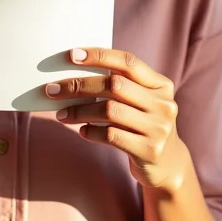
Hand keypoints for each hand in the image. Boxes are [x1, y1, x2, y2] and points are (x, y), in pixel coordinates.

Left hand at [44, 48, 186, 190]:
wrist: (169, 165)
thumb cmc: (143, 124)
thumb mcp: (141, 101)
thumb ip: (121, 84)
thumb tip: (75, 69)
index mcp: (161, 85)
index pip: (128, 62)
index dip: (99, 55)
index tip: (72, 55)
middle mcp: (163, 104)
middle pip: (114, 85)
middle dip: (79, 85)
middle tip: (52, 89)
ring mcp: (159, 128)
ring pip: (109, 110)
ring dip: (79, 110)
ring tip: (61, 114)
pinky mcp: (149, 151)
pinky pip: (111, 135)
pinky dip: (91, 131)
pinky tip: (81, 130)